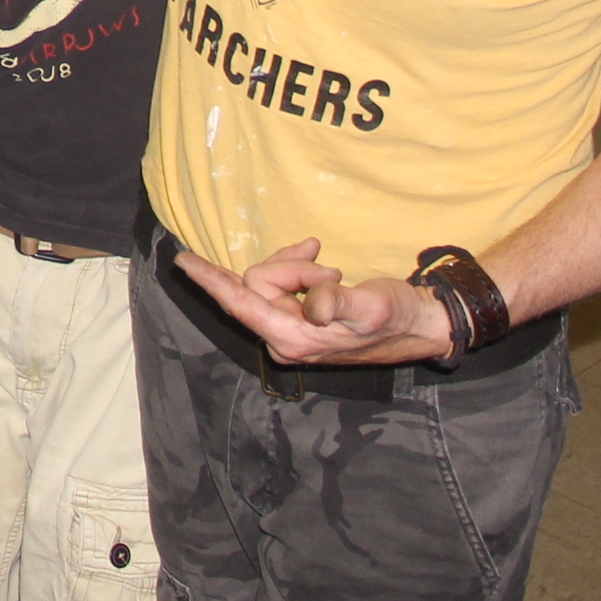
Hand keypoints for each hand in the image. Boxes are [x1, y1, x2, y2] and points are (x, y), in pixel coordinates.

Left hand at [174, 239, 457, 366]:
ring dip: (298, 268)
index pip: (242, 303)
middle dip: (288, 266)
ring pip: (270, 282)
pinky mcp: (298, 323)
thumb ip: (340, 304)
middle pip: (258, 284)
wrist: (418, 325)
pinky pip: (281, 287)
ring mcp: (290, 332)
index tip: (182, 262)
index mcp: (294, 338)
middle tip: (325, 261)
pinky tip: (324, 267)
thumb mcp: (372, 306)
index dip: (212, 281)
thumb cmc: (397, 316)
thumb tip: (315, 304)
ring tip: (332, 269)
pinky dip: (300, 272)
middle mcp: (284, 338)